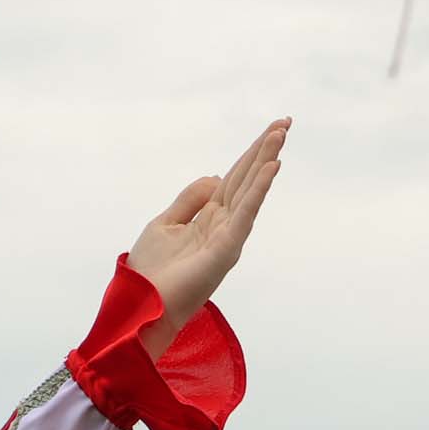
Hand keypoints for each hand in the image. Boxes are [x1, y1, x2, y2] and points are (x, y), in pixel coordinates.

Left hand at [126, 119, 289, 352]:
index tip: (272, 129)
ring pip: (251, 191)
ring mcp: (228, 237)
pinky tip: (271, 168)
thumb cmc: (151, 272)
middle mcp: (224, 225)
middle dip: (265, 150)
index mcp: (210, 218)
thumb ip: (190, 199)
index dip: (251, 154)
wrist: (142, 307)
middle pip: (247, 179)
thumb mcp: (165, 223)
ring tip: (281, 135)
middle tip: (286, 122)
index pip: (235, 179)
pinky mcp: (226, 249)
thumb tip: (215, 177)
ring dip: (266, 162)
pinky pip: (246, 214)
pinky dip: (259, 190)